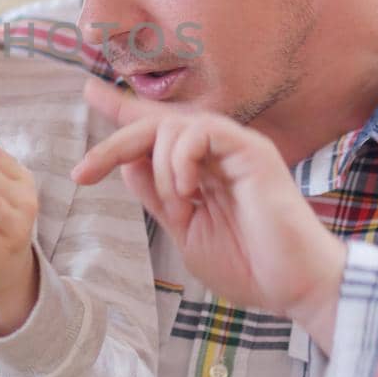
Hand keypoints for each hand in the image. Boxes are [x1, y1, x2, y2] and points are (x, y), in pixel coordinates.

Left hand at [72, 79, 346, 348]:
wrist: (293, 286)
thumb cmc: (249, 265)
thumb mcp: (186, 230)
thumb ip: (158, 195)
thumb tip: (127, 164)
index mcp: (200, 170)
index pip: (156, 131)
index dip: (121, 110)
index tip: (89, 90)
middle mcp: (216, 152)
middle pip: (153, 124)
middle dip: (112, 141)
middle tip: (84, 171)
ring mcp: (235, 147)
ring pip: (171, 126)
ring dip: (159, 170)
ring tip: (178, 207)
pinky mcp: (251, 149)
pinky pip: (201, 132)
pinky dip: (181, 160)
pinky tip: (189, 193)